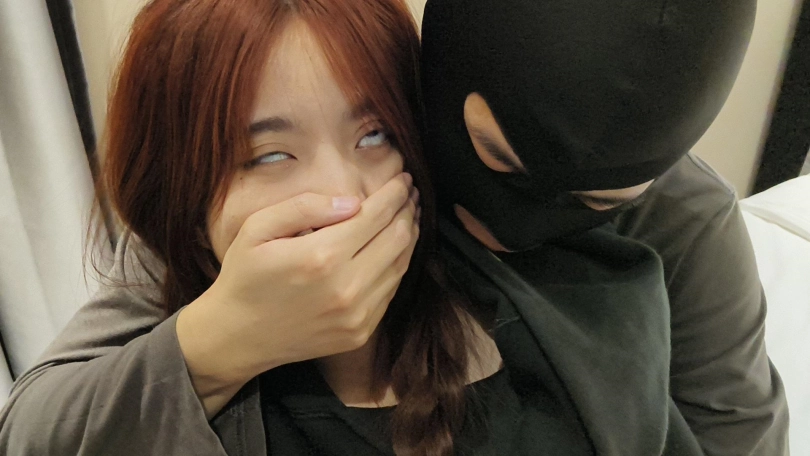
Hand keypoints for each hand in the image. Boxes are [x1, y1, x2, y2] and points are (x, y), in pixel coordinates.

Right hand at [176, 173, 418, 415]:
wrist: (238, 337)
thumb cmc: (245, 277)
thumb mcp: (258, 229)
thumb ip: (304, 207)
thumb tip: (352, 202)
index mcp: (321, 256)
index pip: (376, 215)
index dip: (395, 193)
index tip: (404, 179)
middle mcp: (346, 287)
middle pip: (398, 238)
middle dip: (408, 210)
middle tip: (409, 193)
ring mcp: (357, 314)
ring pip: (401, 265)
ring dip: (409, 236)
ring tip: (407, 216)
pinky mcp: (360, 332)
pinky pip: (391, 291)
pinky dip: (397, 265)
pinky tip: (391, 249)